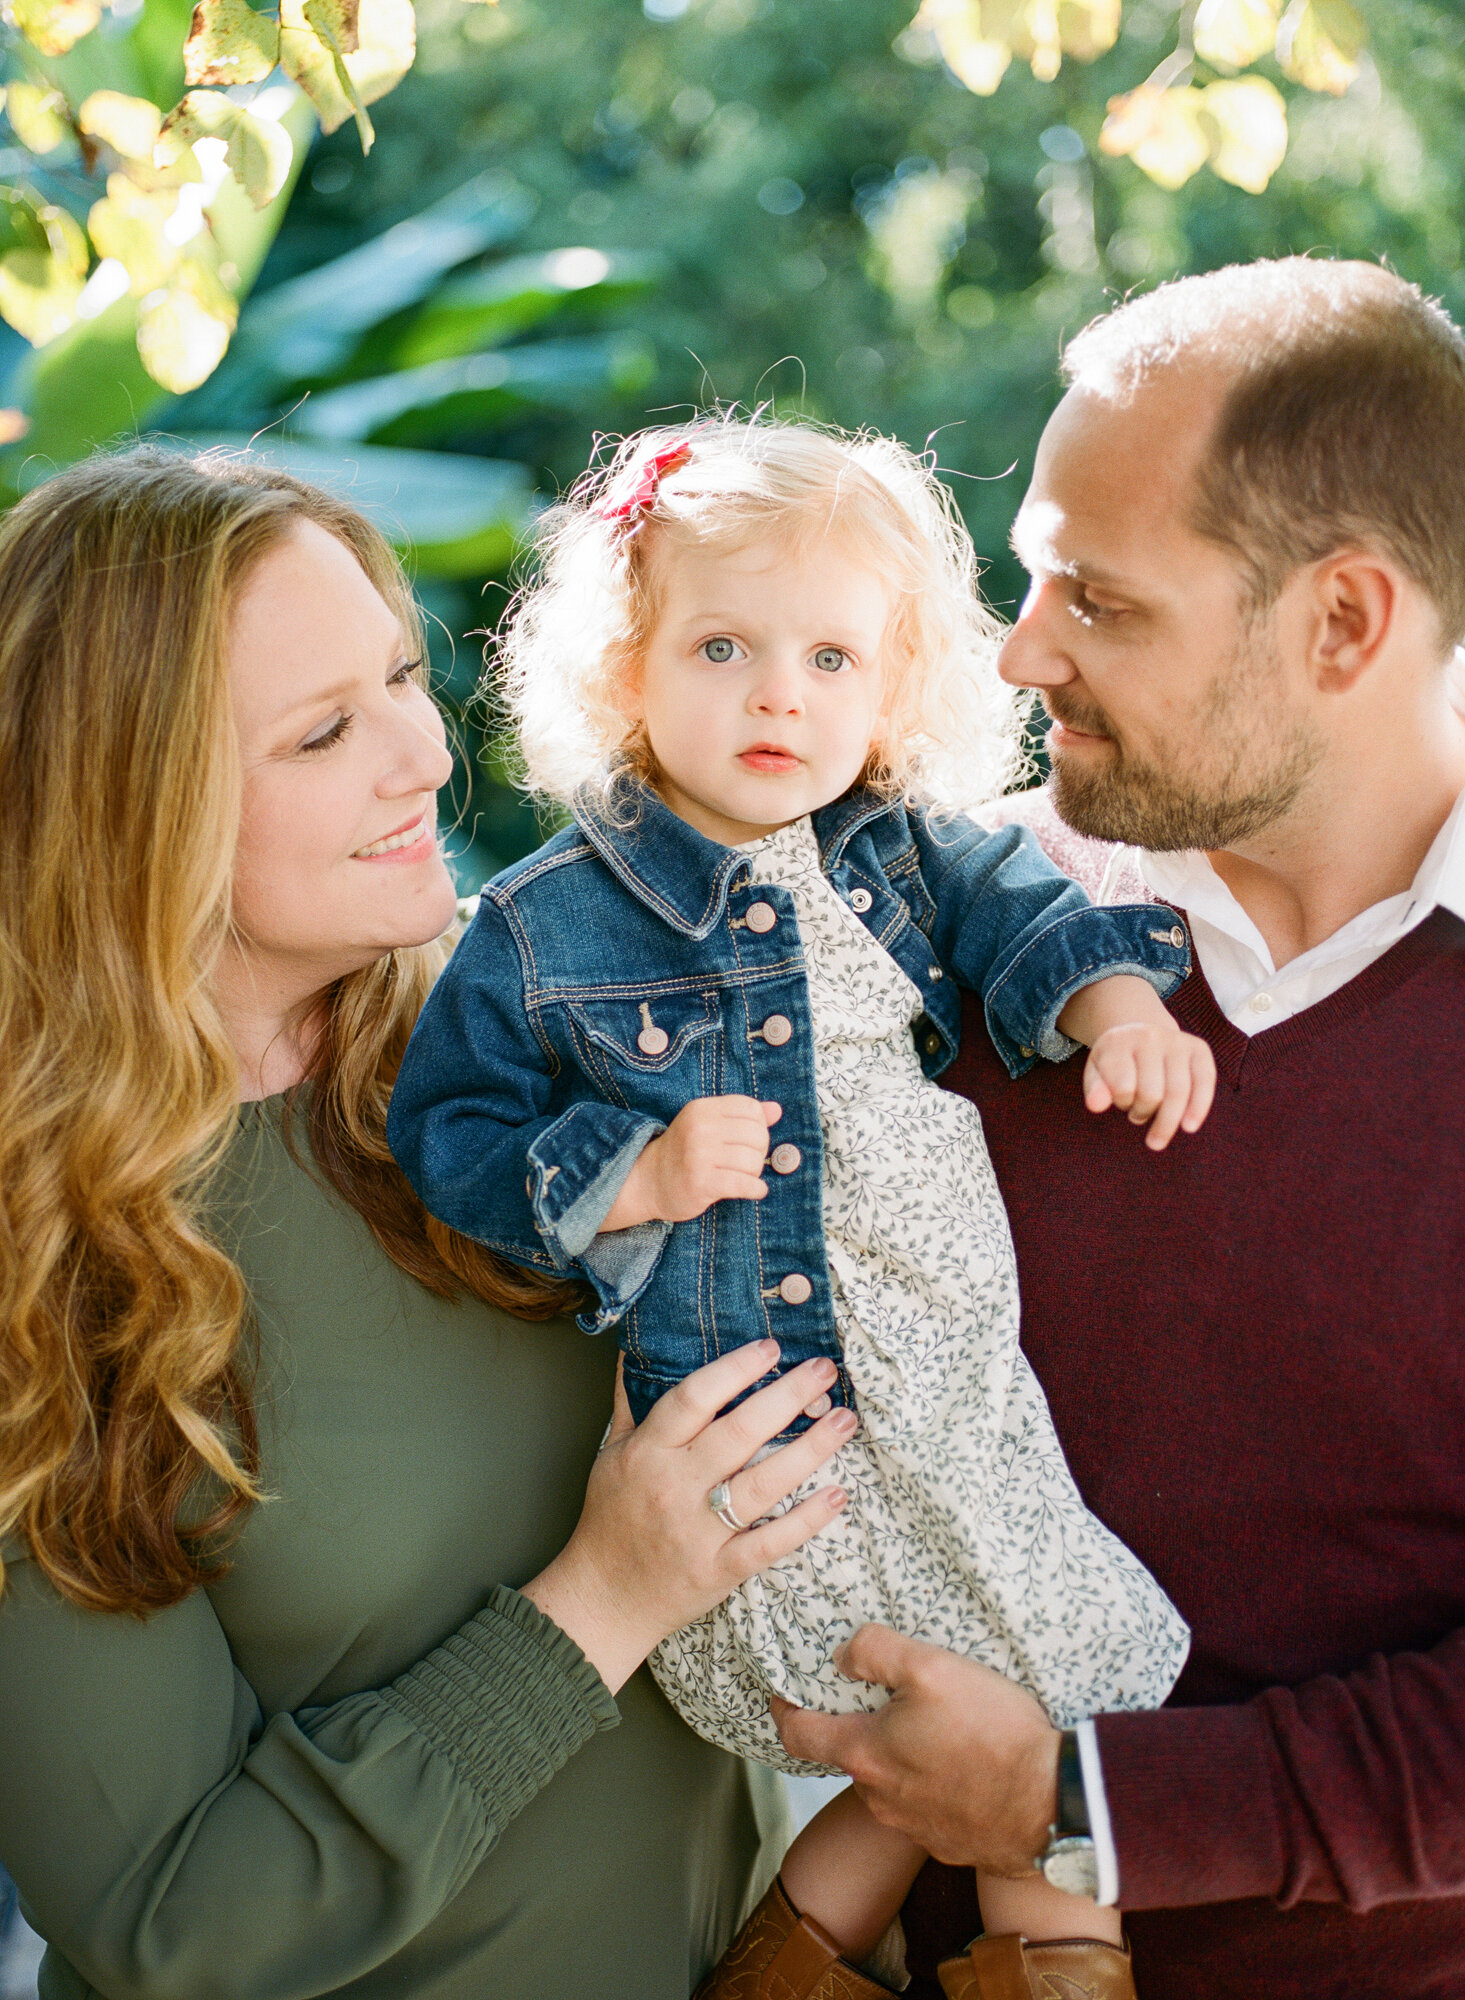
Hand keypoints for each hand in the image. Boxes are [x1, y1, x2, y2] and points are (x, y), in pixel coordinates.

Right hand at [521, 1339, 854, 1692]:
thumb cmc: (610, 1520)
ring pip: (762, 1483)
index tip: (771, 1348)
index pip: (694, 1399)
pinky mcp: (719, 1569)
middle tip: (824, 1371)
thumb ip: (631, 1402)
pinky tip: (837, 1494)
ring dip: (810, 1449)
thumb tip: (638, 1353)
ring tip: (844, 1420)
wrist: (602, 1599)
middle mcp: (674, 1487)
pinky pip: (769, 1542)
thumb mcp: (611, 1454)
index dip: (735, 1370)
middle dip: (788, 1397)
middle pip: (739, 1433)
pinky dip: (806, 1520)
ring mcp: (698, 1531)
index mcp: (647, 1452)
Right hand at [600, 1096, 782, 1229]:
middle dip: (759, 1152)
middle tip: (746, 1162)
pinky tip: (755, 1190)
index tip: (748, 1140)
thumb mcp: (707, 1124)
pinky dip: (756, 1189)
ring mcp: (699, 1155)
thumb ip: (741, 1116)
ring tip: (742, 1176)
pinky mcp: (701, 1182)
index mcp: (703, 1108)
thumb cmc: (683, 1152)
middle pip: (757, 1135)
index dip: (759, 1125)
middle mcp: (700, 1128)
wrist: (648, 1181)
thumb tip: (777, 1110)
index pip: (752, 1109)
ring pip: (752, 1161)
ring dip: (754, 1173)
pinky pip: (744, 1184)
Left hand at [771, 1624, 1059, 1875]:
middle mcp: (880, 1798)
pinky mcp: (950, 1842)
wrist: (1052, 1803)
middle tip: (885, 1699)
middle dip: (860, 1727)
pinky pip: (927, 1805)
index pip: (799, 1735)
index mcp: (866, 1754)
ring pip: (891, 1782)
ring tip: (937, 1726)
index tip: (781, 1695)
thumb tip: (844, 1657)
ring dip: (901, 1755)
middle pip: (852, 1756)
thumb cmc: (991, 1732)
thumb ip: (876, 1652)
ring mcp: (914, 1826)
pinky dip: (934, 1782)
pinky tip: (965, 1761)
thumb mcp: (931, 1667)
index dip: (783, 1710)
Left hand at [1084, 1020, 1215, 1150]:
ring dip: (1166, 1122)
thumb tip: (1095, 1106)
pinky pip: (1205, 1081)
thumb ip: (1094, 1090)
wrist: (1140, 1034)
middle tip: (1136, 1115)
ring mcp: (1176, 1041)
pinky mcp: (1199, 1049)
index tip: (1121, 1102)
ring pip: (1178, 1092)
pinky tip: (1189, 1127)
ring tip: (1155, 1138)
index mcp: (1118, 1042)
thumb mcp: (1097, 1073)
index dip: (1122, 1103)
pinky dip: (1199, 1107)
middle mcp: (1149, 1036)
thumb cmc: (1116, 1063)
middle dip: (1143, 1113)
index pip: (1124, 1088)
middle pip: (1152, 1094)